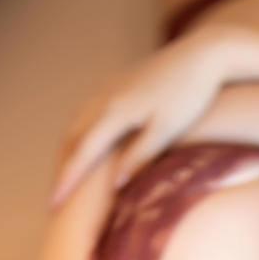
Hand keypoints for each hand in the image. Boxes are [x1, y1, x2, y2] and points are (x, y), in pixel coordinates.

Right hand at [50, 26, 231, 207]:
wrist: (204, 54)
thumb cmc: (191, 95)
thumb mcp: (167, 130)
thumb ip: (141, 157)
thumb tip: (115, 186)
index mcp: (115, 111)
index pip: (82, 154)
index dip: (67, 182)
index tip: (54, 205)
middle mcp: (105, 98)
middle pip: (72, 140)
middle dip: (62, 171)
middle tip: (55, 201)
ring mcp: (109, 88)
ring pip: (77, 125)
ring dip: (67, 153)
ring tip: (66, 179)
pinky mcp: (118, 84)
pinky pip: (87, 114)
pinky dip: (79, 136)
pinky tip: (85, 149)